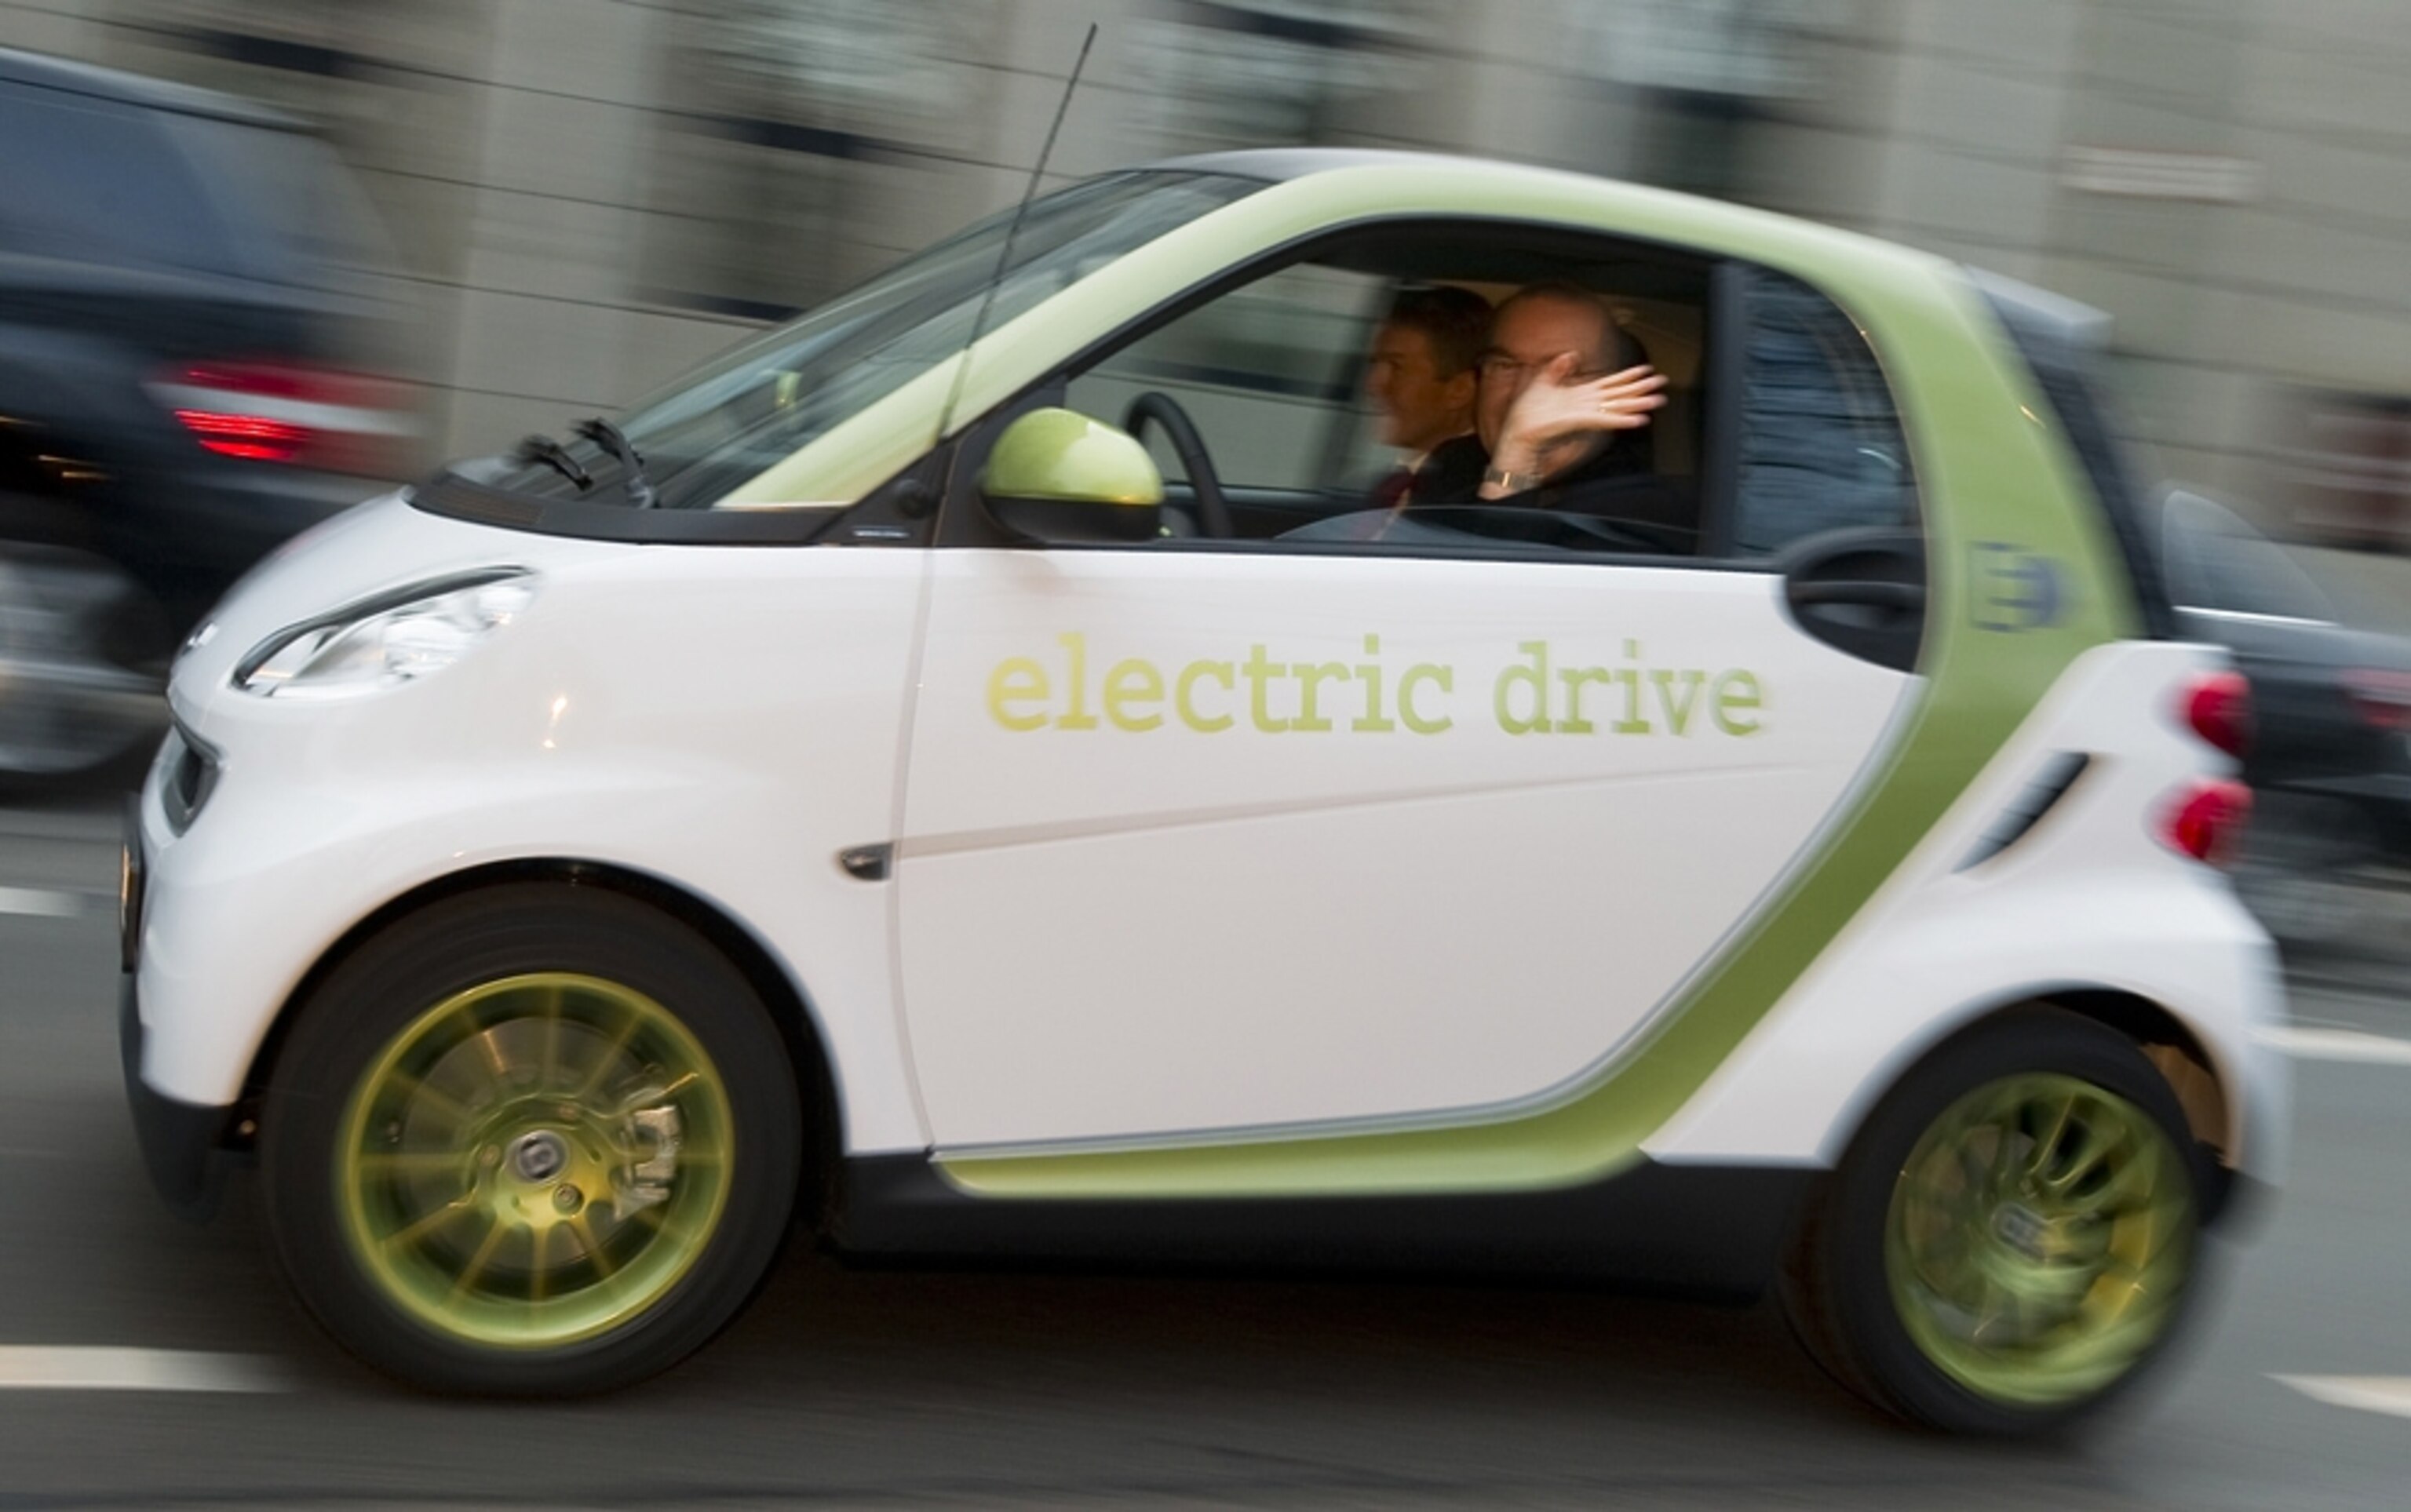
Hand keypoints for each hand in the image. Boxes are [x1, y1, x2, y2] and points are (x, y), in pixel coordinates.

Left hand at [1483, 355, 1666, 495]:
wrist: (1519, 432)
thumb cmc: (1528, 412)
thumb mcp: (1542, 382)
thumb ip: (1558, 368)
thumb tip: (1570, 353)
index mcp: (1581, 394)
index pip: (1610, 383)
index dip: (1628, 376)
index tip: (1646, 369)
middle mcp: (1587, 404)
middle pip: (1620, 394)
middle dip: (1641, 388)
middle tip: (1662, 384)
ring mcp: (1586, 414)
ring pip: (1618, 407)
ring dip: (1639, 404)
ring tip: (1658, 401)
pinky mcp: (1581, 422)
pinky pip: (1606, 419)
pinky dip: (1622, 419)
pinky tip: (1639, 419)